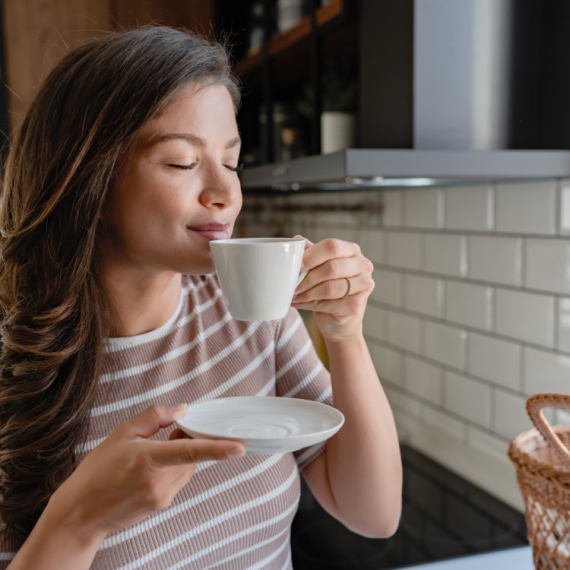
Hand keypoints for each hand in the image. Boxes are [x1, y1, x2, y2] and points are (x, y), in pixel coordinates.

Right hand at [48, 404, 244, 536]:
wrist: (81, 513)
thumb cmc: (98, 470)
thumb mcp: (122, 433)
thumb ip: (154, 417)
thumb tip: (182, 410)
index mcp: (146, 460)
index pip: (188, 452)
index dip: (216, 449)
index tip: (239, 448)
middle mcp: (157, 482)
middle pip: (192, 456)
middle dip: (187, 441)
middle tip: (169, 433)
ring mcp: (161, 497)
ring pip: (188, 468)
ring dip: (181, 456)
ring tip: (152, 453)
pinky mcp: (162, 505)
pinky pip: (179, 479)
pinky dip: (173, 469)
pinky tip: (150, 470)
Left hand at [291, 236, 374, 342]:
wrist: (338, 319)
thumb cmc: (327, 287)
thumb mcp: (318, 267)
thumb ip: (311, 253)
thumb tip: (297, 240)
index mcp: (352, 250)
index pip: (332, 246)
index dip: (311, 255)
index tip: (296, 265)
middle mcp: (363, 265)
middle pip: (331, 267)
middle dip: (308, 277)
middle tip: (293, 284)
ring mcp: (364, 285)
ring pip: (330, 287)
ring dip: (308, 293)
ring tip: (295, 295)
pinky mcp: (356, 305)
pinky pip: (329, 303)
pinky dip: (310, 304)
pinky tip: (301, 303)